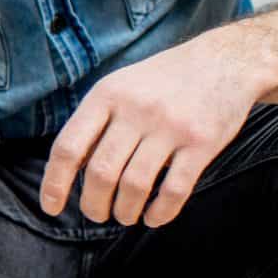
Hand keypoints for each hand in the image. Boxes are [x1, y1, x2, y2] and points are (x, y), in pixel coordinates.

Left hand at [40, 29, 267, 226]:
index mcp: (106, 95)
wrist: (226, 60)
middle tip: (96, 214)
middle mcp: (136, 110)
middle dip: (93, 204)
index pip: (68, 147)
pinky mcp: (202, 142)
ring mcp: (170, 126)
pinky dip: (160, 211)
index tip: (50, 208)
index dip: (54, 183)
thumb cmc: (163, 80)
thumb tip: (69, 169)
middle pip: (101, 172)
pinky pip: (175, 189)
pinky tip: (153, 217)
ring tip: (124, 215)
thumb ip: (95, 121)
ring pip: (135, 185)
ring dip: (124, 210)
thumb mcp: (120, 86)